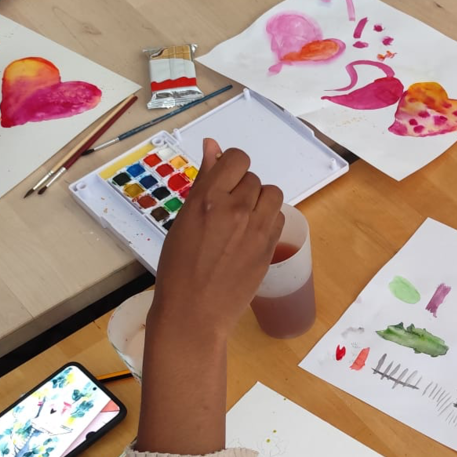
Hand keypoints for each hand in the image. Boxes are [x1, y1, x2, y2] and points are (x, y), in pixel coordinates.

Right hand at [137, 139, 283, 455]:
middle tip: (226, 210)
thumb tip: (213, 145)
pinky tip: (251, 236)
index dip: (231, 164)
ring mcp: (256, 229)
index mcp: (208, 198)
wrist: (195, 311)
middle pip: (254, 178)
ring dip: (260, 201)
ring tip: (243, 219)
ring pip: (272, 195)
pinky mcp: (269, 247)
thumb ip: (204, 181)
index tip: (224, 178)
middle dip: (242, 188)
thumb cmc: (179, 266)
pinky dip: (268, 221)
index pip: (236, 158)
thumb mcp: (185, 218)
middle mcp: (236, 208)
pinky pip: (277, 219)